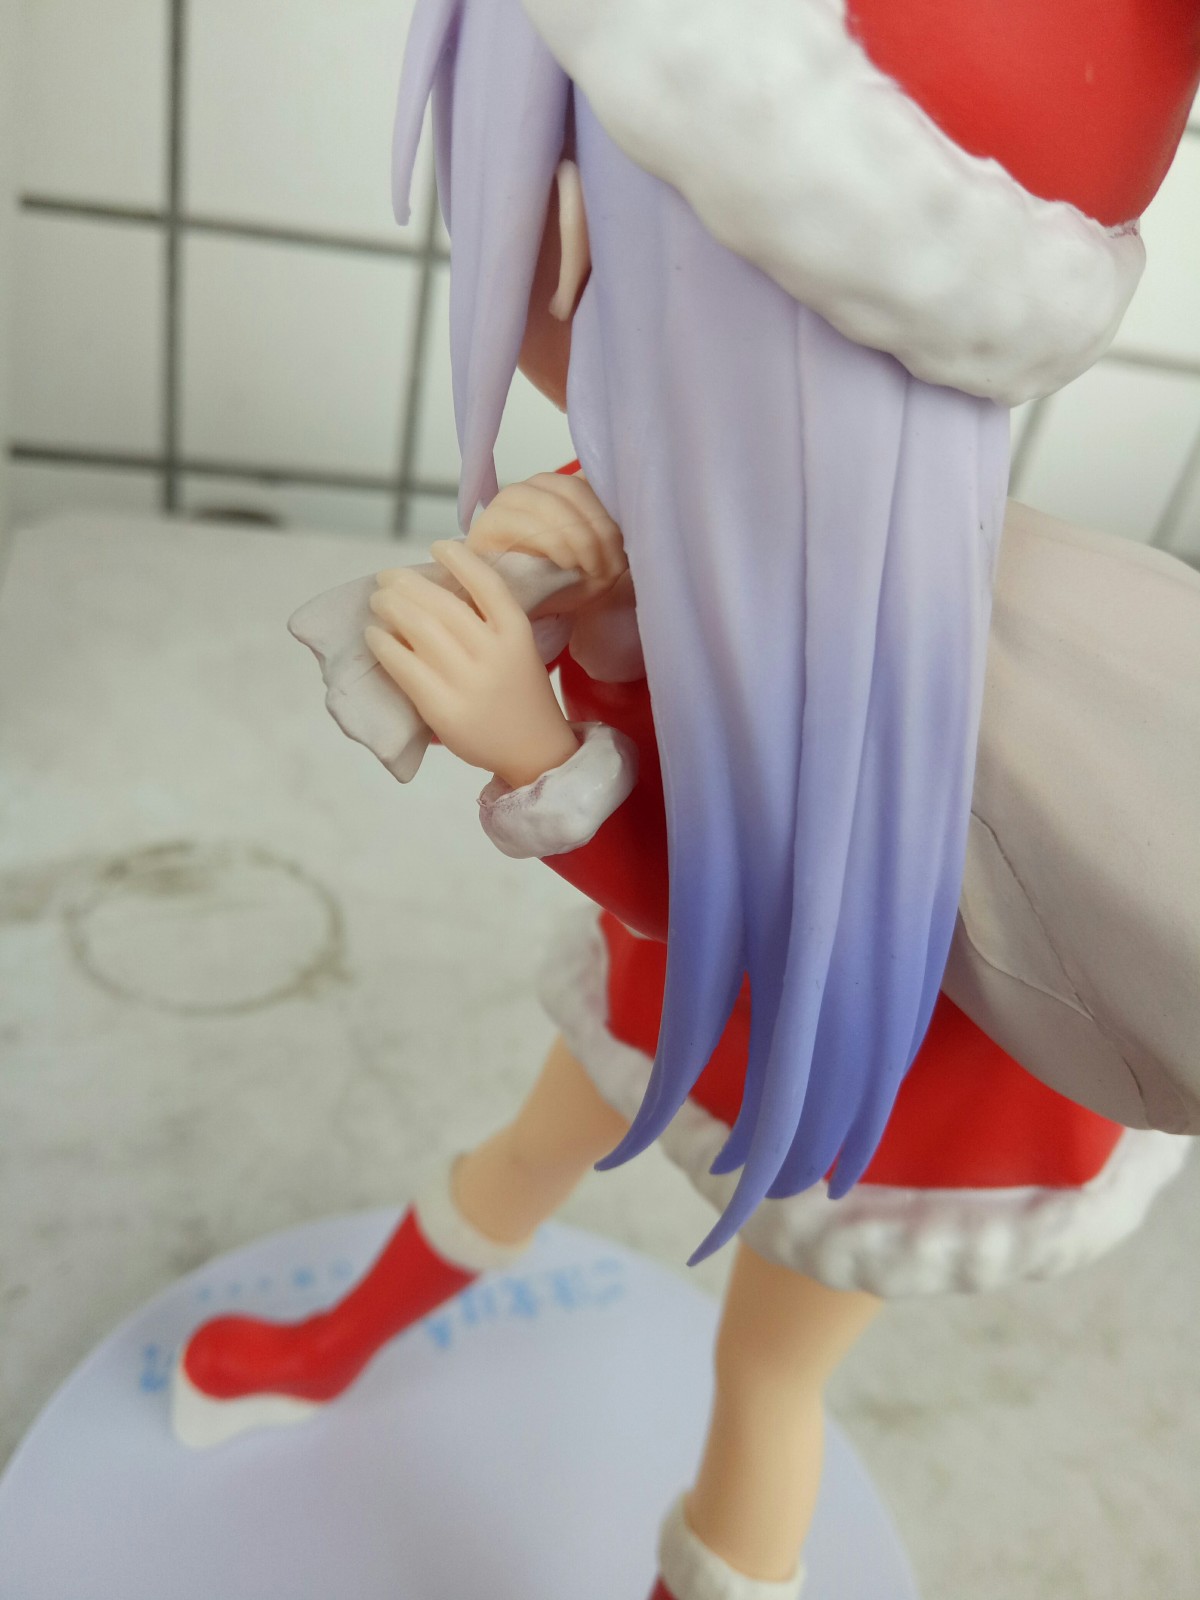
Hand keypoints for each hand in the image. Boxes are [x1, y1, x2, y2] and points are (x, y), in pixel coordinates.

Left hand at [365, 540, 578, 789]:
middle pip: (442, 605)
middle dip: (407, 585)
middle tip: (387, 578)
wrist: (533, 750)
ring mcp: (469, 682)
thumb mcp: (517, 649)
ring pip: (420, 630)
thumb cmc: (517, 693)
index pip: (487, 584)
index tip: (437, 546)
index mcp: (517, 633)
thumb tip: (431, 589)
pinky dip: (384, 645)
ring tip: (378, 601)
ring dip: (391, 608)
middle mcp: (494, 653)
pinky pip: (405, 667)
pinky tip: (374, 636)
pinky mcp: (444, 708)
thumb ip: (487, 623)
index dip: (460, 560)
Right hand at [465, 472, 625, 615]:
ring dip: (580, 538)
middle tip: (607, 564)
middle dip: (598, 528)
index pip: (593, 479)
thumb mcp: (598, 563)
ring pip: (554, 503)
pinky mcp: (491, 520)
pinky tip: (566, 563)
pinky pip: (528, 522)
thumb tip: (630, 518)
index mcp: (565, 487)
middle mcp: (538, 485)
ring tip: (588, 567)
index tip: (622, 549)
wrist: (521, 611)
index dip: (611, 513)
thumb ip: (614, 538)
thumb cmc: (558, 586)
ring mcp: (511, 499)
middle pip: (575, 489)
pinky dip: (555, 544)